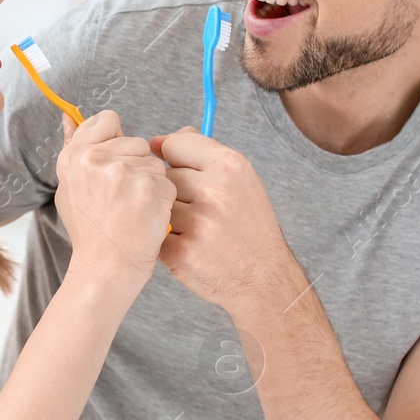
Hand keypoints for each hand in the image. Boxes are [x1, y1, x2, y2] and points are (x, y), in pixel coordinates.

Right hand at [55, 110, 175, 286]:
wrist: (105, 268)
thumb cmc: (90, 231)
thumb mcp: (70, 188)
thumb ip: (75, 150)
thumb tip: (69, 116)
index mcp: (74, 156)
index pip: (107, 120)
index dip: (117, 140)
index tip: (115, 162)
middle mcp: (96, 159)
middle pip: (136, 142)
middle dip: (136, 166)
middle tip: (122, 198)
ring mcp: (124, 172)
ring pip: (154, 164)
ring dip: (151, 184)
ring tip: (133, 209)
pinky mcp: (150, 187)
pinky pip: (168, 182)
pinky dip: (163, 201)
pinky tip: (146, 217)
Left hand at [149, 127, 303, 314]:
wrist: (263, 278)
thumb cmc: (248, 226)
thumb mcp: (240, 180)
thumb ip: (202, 153)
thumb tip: (160, 141)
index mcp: (230, 166)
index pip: (176, 144)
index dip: (172, 157)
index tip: (178, 168)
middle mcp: (215, 192)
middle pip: (165, 175)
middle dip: (175, 192)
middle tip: (201, 210)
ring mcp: (198, 224)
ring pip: (158, 205)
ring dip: (168, 217)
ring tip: (196, 229)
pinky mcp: (181, 253)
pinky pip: (155, 234)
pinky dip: (166, 242)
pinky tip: (190, 247)